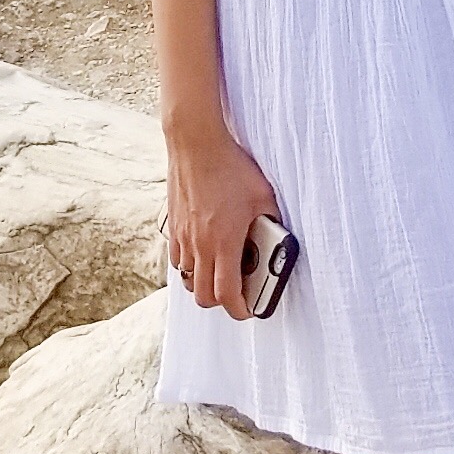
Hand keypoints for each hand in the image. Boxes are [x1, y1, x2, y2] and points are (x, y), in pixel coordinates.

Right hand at [165, 124, 283, 320]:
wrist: (196, 143)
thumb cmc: (230, 166)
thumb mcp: (263, 195)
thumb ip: (272, 221)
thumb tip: (280, 235)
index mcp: (224, 242)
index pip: (226, 294)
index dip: (239, 309)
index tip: (248, 309)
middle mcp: (200, 245)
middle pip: (203, 296)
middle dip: (221, 302)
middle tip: (237, 293)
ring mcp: (183, 236)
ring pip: (188, 280)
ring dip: (203, 284)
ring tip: (219, 273)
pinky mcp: (173, 225)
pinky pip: (177, 259)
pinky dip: (189, 265)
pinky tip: (202, 252)